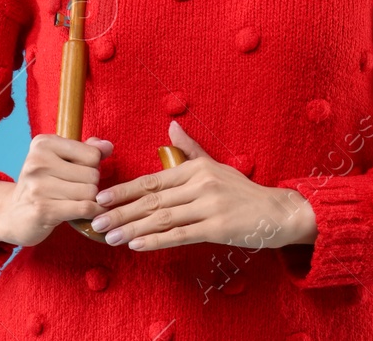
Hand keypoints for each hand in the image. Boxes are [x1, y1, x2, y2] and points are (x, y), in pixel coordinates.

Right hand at [0, 134, 112, 247]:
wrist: (12, 214)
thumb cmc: (43, 184)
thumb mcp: (61, 160)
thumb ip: (87, 150)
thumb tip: (107, 146)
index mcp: (43, 143)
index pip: (92, 154)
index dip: (92, 166)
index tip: (78, 173)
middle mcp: (38, 161)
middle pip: (93, 174)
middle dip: (91, 185)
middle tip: (76, 190)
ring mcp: (39, 186)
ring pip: (90, 193)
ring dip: (89, 200)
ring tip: (75, 201)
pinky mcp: (43, 209)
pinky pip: (84, 208)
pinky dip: (93, 212)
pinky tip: (89, 213)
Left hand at [89, 120, 317, 251]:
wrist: (276, 212)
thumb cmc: (243, 191)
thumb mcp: (216, 165)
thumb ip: (191, 149)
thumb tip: (171, 126)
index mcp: (196, 168)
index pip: (152, 180)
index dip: (124, 189)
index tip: (101, 197)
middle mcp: (200, 184)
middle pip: (152, 199)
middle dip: (121, 212)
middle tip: (96, 221)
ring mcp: (208, 206)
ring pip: (162, 218)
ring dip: (132, 229)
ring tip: (109, 237)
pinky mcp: (216, 227)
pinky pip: (180, 235)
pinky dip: (156, 240)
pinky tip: (137, 245)